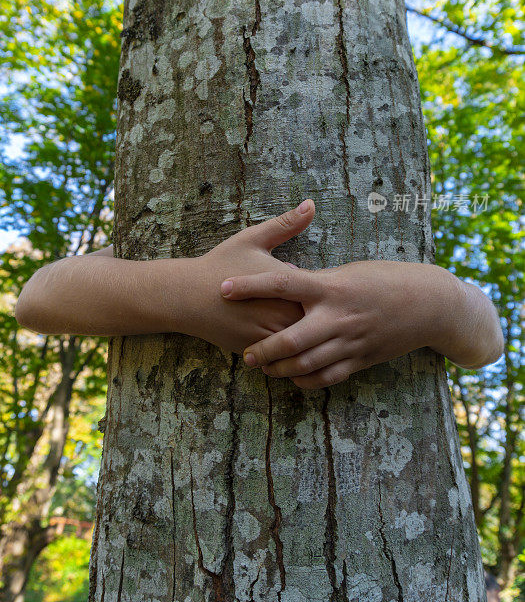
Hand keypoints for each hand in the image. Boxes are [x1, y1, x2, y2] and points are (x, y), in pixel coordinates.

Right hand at [179, 199, 315, 353]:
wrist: (186, 296)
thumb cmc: (221, 264)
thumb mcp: (254, 239)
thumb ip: (286, 224)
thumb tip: (311, 204)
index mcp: (287, 288)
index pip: (324, 298)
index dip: (327, 296)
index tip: (329, 291)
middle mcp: (281, 316)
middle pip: (317, 324)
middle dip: (320, 319)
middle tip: (325, 312)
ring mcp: (268, 338)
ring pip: (301, 345)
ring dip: (306, 338)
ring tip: (307, 327)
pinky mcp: (256, 353)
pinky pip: (282, 357)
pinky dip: (286, 351)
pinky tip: (287, 339)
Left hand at [219, 259, 462, 387]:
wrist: (429, 305)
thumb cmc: (385, 279)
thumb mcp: (348, 272)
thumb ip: (317, 281)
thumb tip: (287, 280)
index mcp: (331, 286)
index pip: (281, 282)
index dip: (250, 285)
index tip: (223, 288)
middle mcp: (338, 316)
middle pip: (291, 338)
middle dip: (264, 349)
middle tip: (247, 354)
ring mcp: (350, 342)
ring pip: (307, 364)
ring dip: (281, 369)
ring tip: (263, 368)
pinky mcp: (361, 359)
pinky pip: (329, 377)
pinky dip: (308, 381)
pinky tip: (293, 380)